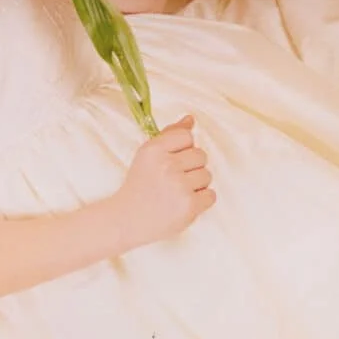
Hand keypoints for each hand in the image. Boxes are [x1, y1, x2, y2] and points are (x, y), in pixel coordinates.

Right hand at [114, 116, 214, 249]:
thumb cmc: (140, 184)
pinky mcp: (189, 206)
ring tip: (179, 191)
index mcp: (154, 149)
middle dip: (192, 166)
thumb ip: (169, 134)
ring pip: (207, 175)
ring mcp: (179, 186)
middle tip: (175, 178)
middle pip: (201, 155)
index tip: (173, 160)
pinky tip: (185, 202)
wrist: (127, 219)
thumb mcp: (148, 154)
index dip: (184, 149)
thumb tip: (190, 119)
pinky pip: (211, 195)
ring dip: (197, 184)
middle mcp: (167, 165)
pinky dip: (202, 200)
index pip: (187, 136)